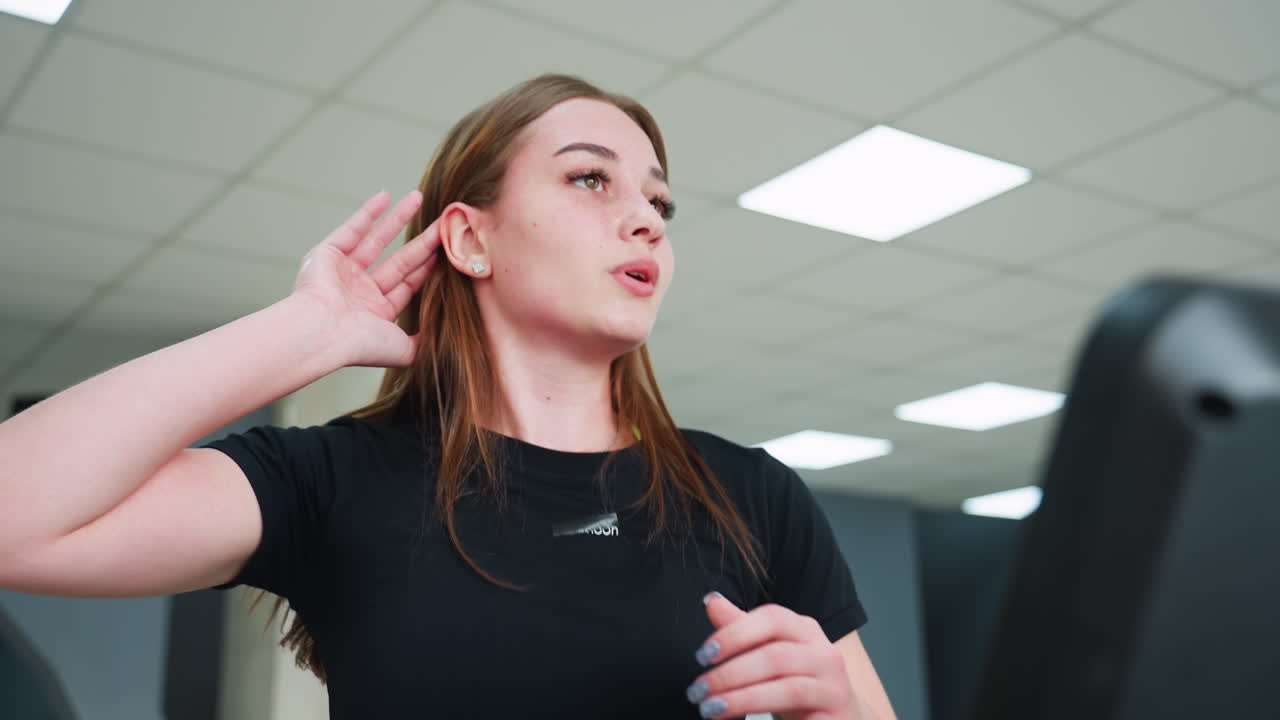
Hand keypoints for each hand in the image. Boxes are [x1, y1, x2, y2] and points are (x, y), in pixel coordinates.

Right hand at [291, 189, 440, 368]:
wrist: (322, 332)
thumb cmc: (360, 345)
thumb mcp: (404, 350)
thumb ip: (425, 342)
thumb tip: (445, 339)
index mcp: (375, 314)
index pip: (408, 285)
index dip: (428, 267)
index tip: (448, 249)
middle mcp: (359, 293)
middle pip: (399, 260)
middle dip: (422, 241)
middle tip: (442, 222)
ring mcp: (343, 272)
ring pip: (378, 240)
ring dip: (398, 219)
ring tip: (419, 198)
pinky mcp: (327, 254)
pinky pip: (352, 228)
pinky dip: (368, 212)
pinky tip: (386, 195)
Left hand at [686, 592, 855, 719]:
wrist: (840, 716)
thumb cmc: (798, 681)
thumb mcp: (770, 652)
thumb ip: (742, 629)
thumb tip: (711, 600)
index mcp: (805, 630)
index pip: (772, 618)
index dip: (735, 634)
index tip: (703, 656)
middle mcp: (825, 653)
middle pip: (775, 656)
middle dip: (730, 674)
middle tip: (698, 690)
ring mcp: (834, 687)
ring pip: (788, 689)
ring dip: (743, 700)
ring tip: (710, 709)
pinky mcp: (837, 717)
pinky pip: (804, 719)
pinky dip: (768, 717)